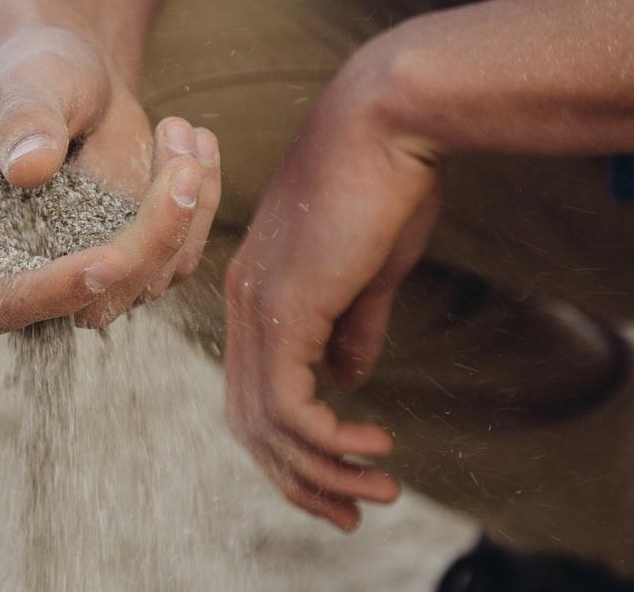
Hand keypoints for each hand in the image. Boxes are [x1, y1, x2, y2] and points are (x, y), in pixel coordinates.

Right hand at [0, 24, 222, 332]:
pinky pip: (178, 257)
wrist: (71, 72)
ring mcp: (79, 267)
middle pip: (87, 301)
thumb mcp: (25, 82)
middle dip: (147, 242)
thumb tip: (30, 168)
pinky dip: (199, 205)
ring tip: (180, 129)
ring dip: (183, 214)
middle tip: (182, 166)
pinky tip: (195, 143)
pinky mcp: (129, 257)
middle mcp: (20, 264)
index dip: (47, 294)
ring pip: (146, 283)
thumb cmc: (33, 71)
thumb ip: (25, 121)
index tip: (107, 260)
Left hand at [221, 51, 441, 530]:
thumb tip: (348, 377)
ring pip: (266, 422)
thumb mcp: (369, 267)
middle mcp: (243, 301)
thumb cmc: (386, 180)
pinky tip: (374, 447)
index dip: (292, 442)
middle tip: (350, 514)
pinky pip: (290, 404)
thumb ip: (352, 323)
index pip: (254, 386)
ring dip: (322, 470)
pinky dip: (328, 440)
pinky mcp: (286, 307)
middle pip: (248, 418)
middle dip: (298, 476)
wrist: (389, 119)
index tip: (341, 477)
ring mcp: (258, 305)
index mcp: (257, 290)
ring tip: (377, 492)